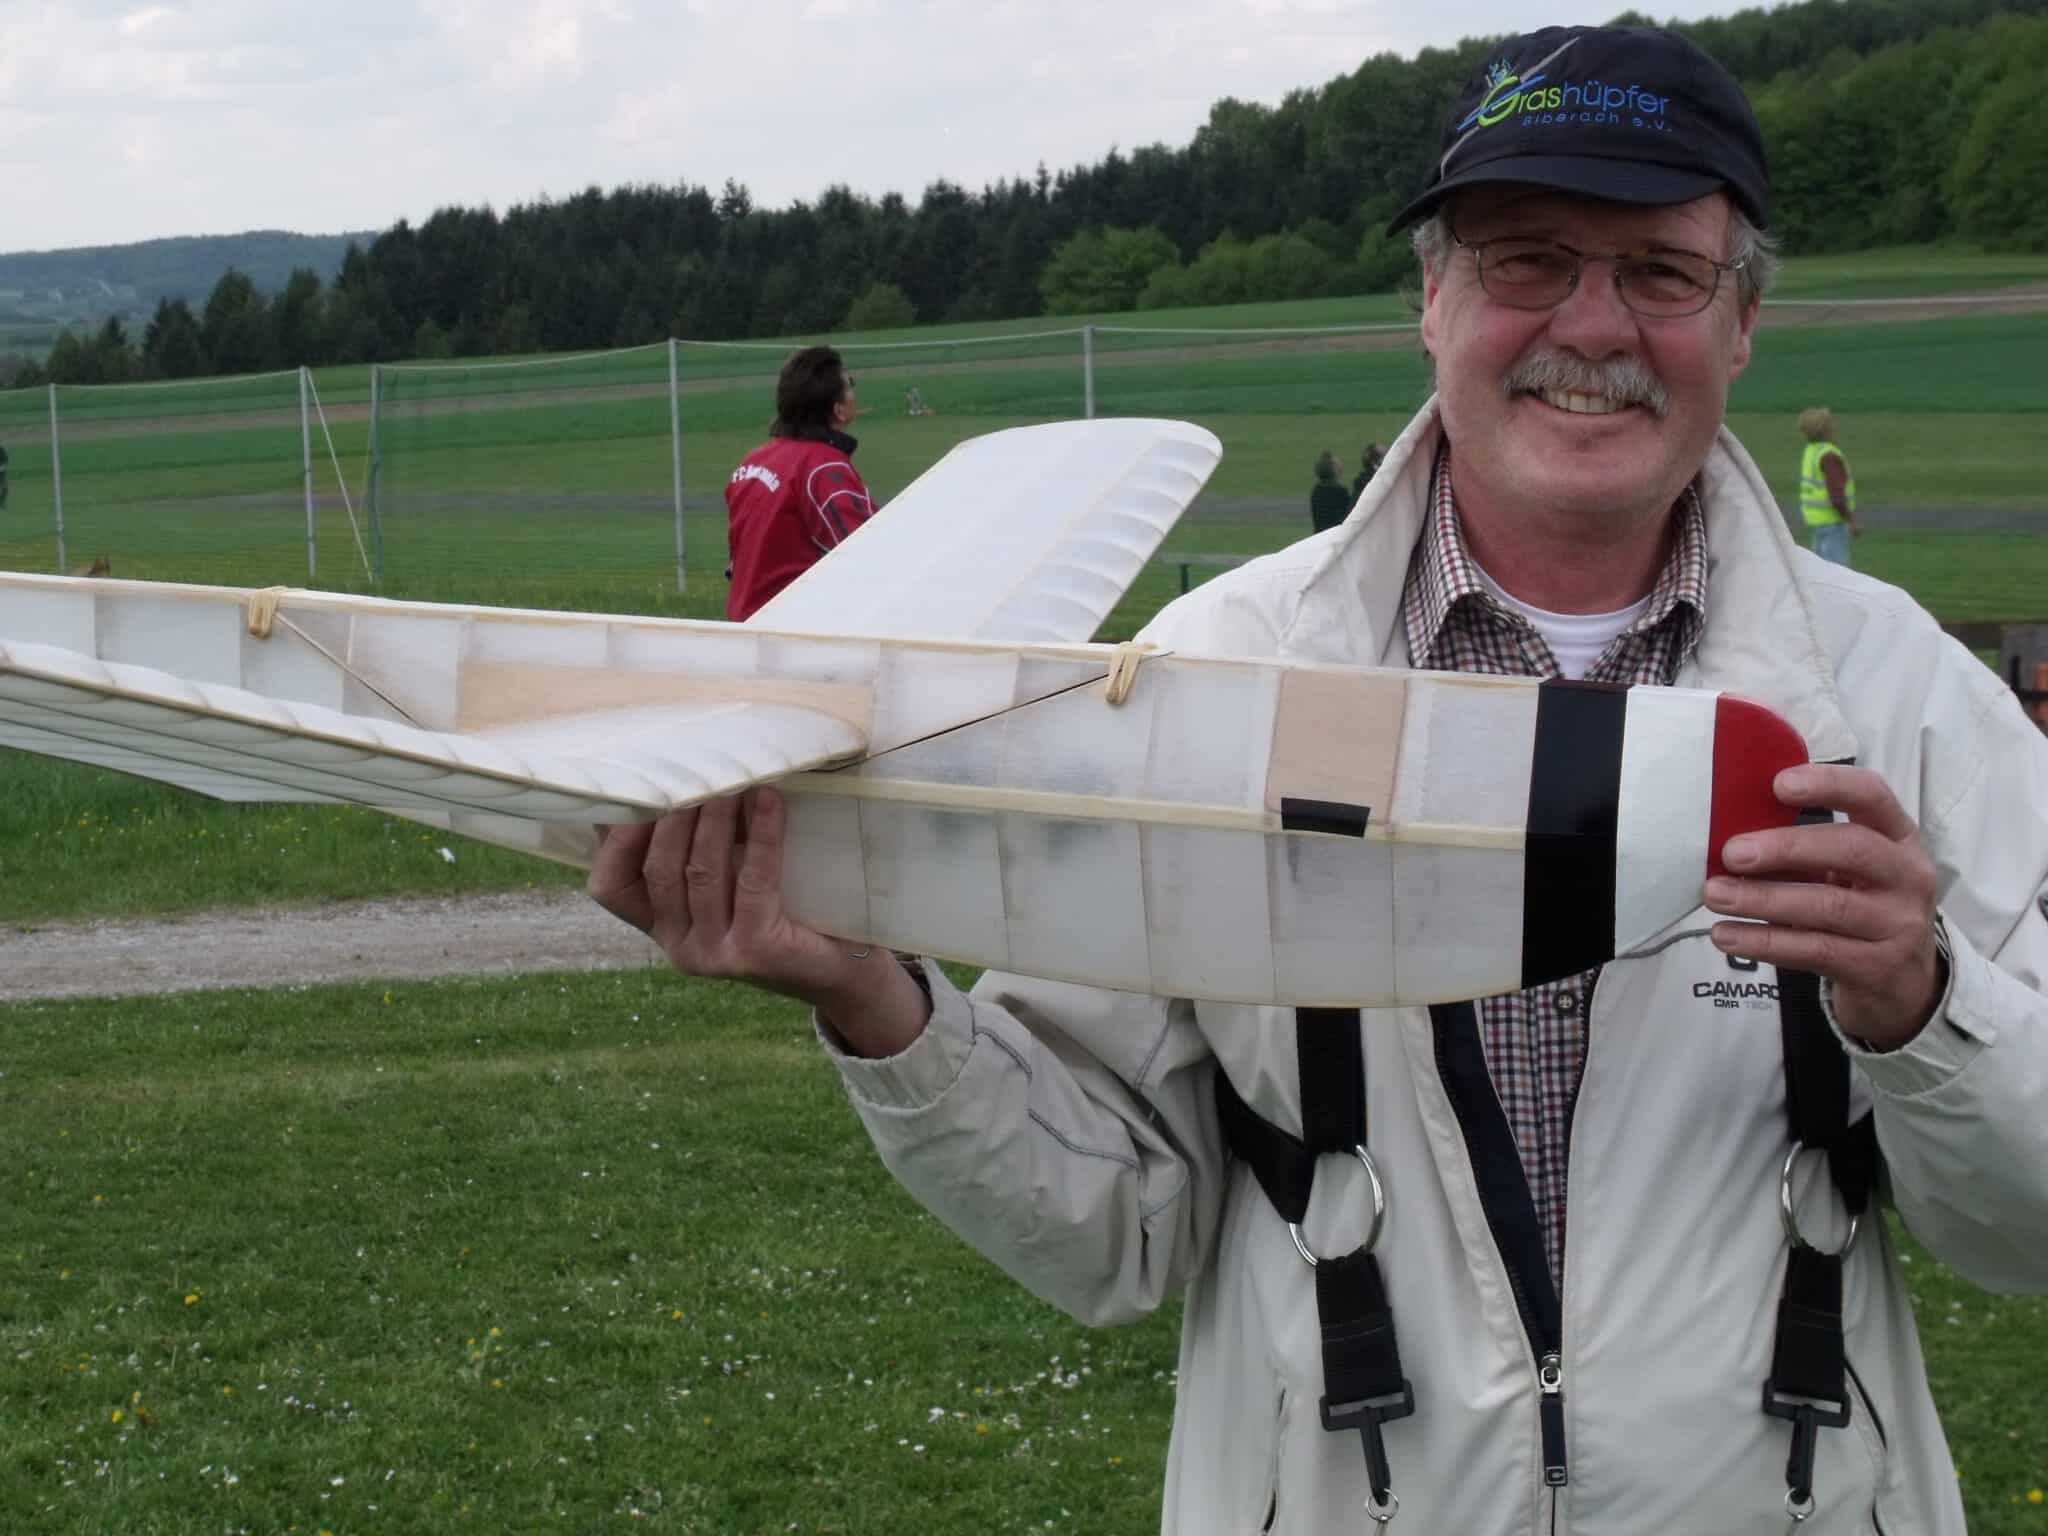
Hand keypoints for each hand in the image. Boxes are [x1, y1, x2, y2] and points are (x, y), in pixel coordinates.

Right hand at [587, 787, 929, 1055]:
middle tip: (699, 769)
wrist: (840, 968)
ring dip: (715, 818)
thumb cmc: (782, 910)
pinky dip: (761, 835)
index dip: (617, 838)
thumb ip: (696, 845)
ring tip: (735, 778)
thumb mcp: (729, 880)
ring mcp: (713, 955)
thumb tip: (669, 775)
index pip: (611, 886)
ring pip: (700, 873)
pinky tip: (770, 800)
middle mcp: (679, 947)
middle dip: (675, 814)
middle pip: (658, 870)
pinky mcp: (754, 952)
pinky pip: (752, 881)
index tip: (642, 788)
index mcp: (662, 928)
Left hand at [1704, 764, 1943, 1050]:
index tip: (1778, 784)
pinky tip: (1726, 935)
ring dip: (1763, 899)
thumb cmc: (1860, 905)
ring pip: (1828, 906)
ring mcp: (1899, 924)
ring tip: (1716, 895)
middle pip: (1851, 849)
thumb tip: (1730, 836)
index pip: (1872, 795)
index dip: (1828, 784)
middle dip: (1786, 848)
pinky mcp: (1878, 967)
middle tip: (1732, 853)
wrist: (1902, 978)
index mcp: (1898, 836)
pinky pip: (1815, 949)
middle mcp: (1908, 876)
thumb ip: (1801, 848)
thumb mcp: (1844, 868)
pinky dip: (1764, 942)